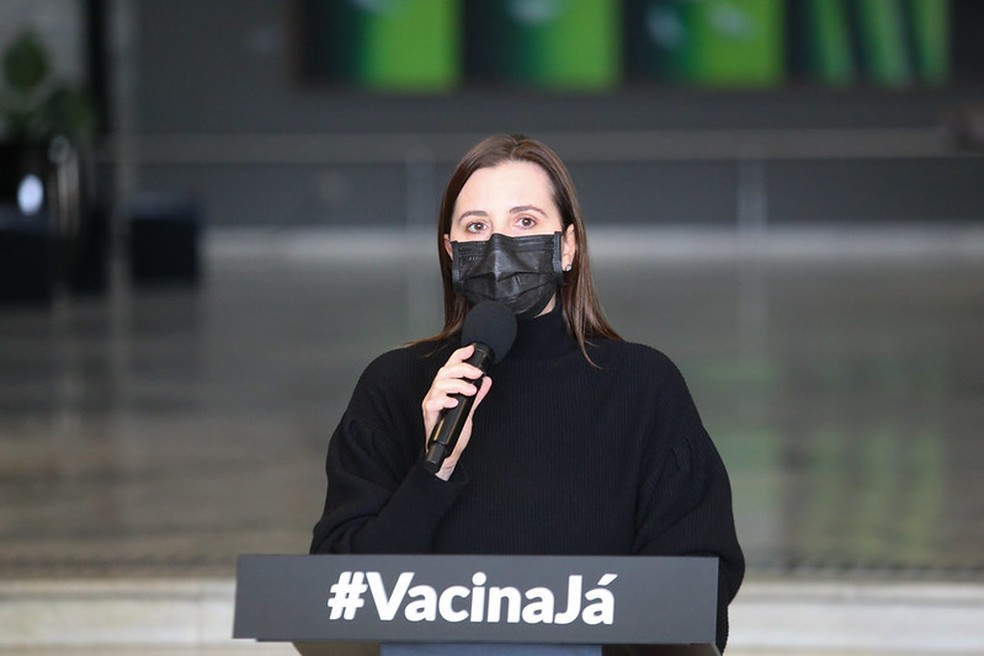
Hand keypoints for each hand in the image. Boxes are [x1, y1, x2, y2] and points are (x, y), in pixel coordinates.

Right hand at [421, 344, 492, 480]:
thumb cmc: (454, 431)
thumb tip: (486, 381)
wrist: (448, 453)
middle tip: (477, 374)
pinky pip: (433, 402)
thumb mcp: (469, 410)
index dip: (459, 355)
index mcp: (445, 389)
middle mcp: (436, 393)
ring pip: (439, 384)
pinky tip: (455, 402)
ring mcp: (431, 403)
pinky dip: (445, 400)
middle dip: (462, 369)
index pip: (449, 366)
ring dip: (457, 384)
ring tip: (470, 391)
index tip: (471, 350)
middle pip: (444, 372)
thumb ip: (477, 395)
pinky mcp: (429, 414)